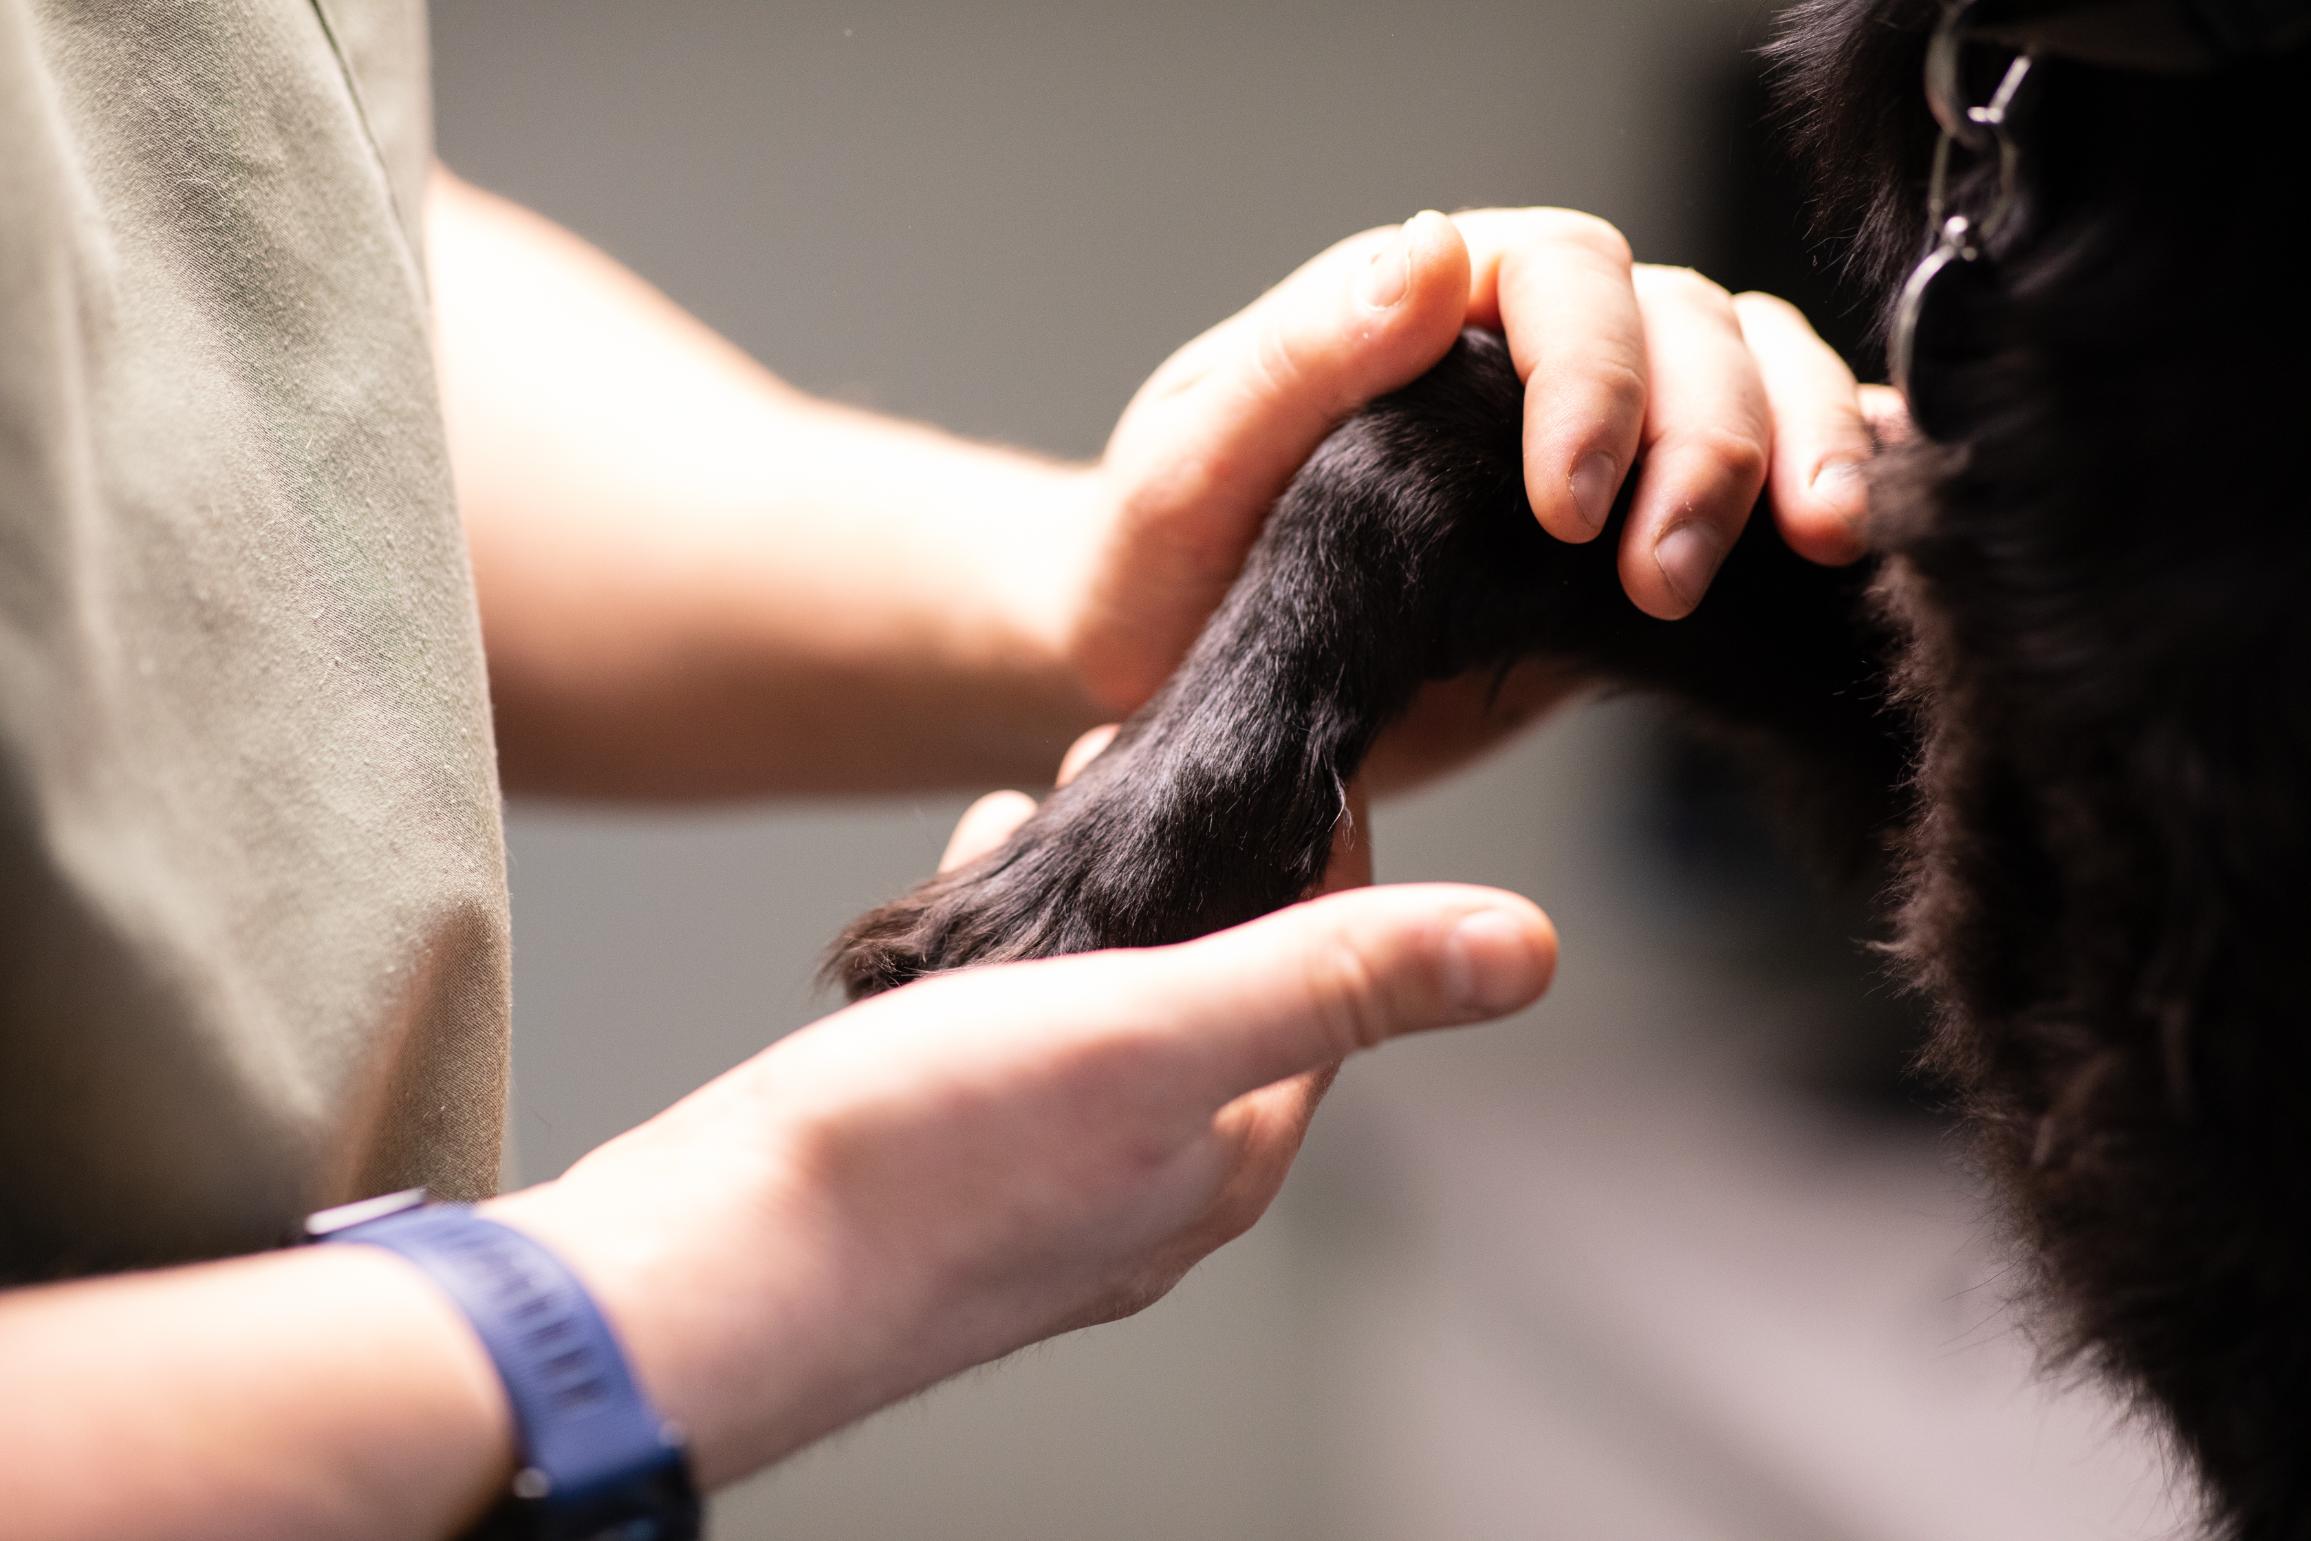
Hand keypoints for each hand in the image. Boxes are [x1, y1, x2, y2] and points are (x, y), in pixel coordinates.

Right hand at [490, 739, 1546, 1487]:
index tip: (1310, 752)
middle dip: (1209, 867)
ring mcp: (1050, 1173)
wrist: (710, 1274)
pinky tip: (975, 883)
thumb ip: (1333, 979)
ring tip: (1068, 796)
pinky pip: (1024, 1028)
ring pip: (1118, 1002)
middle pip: (1227, 986)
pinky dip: (1020, 943)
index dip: (1332, 857)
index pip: (1335, 984)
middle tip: (1162, 755)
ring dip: (1110, 899)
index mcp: (1229, 1150)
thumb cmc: (918, 1165)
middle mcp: (1154, 1175)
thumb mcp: (1153, 1033)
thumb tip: (1528, 946)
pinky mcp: (954, 1154)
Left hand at [1061, 209, 1879, 776]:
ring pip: (1749, 379)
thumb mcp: (1190, 466)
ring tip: (1817, 549)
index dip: (1593, 379)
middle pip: (1683, 326)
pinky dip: (1827, 476)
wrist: (1184, 687)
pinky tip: (1867, 533)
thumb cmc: (1163, 569)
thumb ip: (1301, 361)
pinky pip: (1755, 478)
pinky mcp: (1625, 541)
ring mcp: (1592, 439)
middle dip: (1707, 441)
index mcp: (1423, 306)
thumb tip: (1429, 251)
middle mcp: (1522, 353)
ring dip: (1797, 451)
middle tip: (1668, 576)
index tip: (1566, 511)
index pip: (1564, 277)